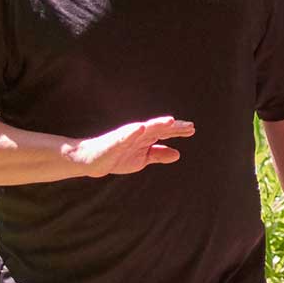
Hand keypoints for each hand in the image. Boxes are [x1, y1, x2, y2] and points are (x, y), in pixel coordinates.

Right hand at [68, 116, 195, 175]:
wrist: (91, 161)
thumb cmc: (116, 157)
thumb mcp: (142, 159)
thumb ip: (158, 155)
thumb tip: (177, 153)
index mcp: (145, 138)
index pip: (164, 132)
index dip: (177, 130)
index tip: (192, 129)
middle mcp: (137, 134)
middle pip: (158, 128)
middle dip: (173, 127)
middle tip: (189, 126)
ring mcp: (126, 136)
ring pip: (144, 129)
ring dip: (157, 124)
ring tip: (170, 121)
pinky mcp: (114, 142)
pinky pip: (124, 136)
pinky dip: (133, 131)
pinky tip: (142, 128)